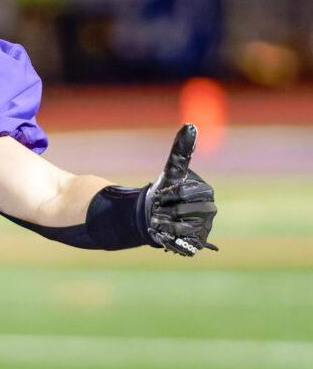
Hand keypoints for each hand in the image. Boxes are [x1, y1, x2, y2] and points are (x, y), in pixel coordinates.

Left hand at [144, 124, 217, 255]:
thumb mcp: (172, 169)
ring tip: (160, 220)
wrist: (158, 214)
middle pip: (178, 212)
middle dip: (161, 210)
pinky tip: (164, 234)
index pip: (180, 193)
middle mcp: (210, 211)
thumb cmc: (166, 190)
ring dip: (162, 224)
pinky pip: (180, 243)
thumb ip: (180, 150)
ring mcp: (206, 228)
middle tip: (158, 208)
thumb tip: (190, 125)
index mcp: (206, 191)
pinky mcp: (198, 243)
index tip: (163, 193)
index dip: (165, 193)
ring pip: (177, 228)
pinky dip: (167, 239)